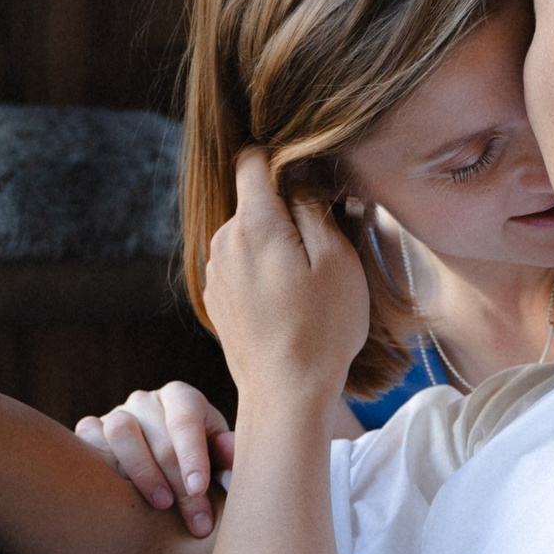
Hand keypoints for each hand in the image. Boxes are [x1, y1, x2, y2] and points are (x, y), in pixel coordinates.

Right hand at [77, 382, 235, 536]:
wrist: (161, 458)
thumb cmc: (199, 456)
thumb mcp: (218, 454)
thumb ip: (228, 457)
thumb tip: (233, 464)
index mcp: (181, 397)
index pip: (186, 420)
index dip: (193, 456)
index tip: (200, 489)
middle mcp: (146, 400)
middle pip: (159, 438)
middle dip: (179, 484)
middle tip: (197, 522)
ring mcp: (115, 414)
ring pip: (120, 434)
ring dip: (142, 474)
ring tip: (162, 505)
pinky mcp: (90, 431)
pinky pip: (87, 443)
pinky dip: (104, 470)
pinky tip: (123, 496)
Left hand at [202, 148, 369, 424]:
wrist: (285, 395)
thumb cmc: (321, 329)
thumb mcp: (338, 259)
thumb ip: (314, 206)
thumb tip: (299, 174)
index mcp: (253, 224)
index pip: (251, 159)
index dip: (281, 158)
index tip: (308, 178)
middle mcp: (223, 241)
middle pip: (254, 201)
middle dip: (285, 210)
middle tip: (322, 247)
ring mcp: (215, 271)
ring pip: (248, 234)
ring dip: (274, 244)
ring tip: (306, 283)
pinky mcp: (216, 298)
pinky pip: (241, 264)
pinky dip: (263, 271)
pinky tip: (286, 303)